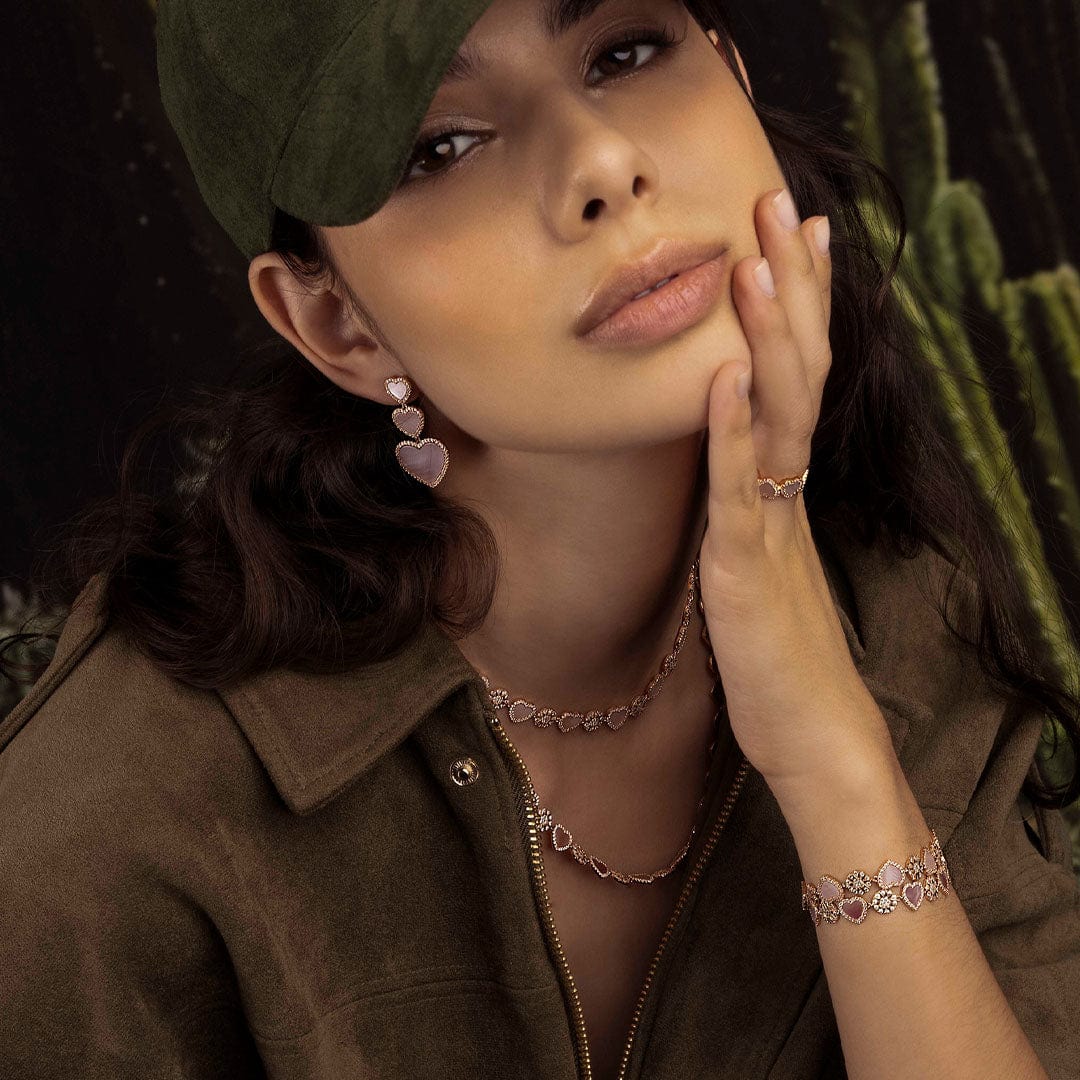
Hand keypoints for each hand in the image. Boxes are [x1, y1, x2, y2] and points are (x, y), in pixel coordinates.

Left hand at [699, 187, 895, 803]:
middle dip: (788, 290)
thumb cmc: (783, 661)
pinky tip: (726, 378)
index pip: (793, 379)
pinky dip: (733, 433)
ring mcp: (771, 528)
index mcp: (782, 490)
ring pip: (774, 416)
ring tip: (759, 260)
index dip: (797, 306)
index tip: (793, 235)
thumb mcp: (758, 569)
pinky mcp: (750, 572)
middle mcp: (783, 495)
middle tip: (783, 205)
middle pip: (793, 373)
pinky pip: (741, 492)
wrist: (815, 739)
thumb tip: (728, 474)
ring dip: (767, 338)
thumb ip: (745, 514)